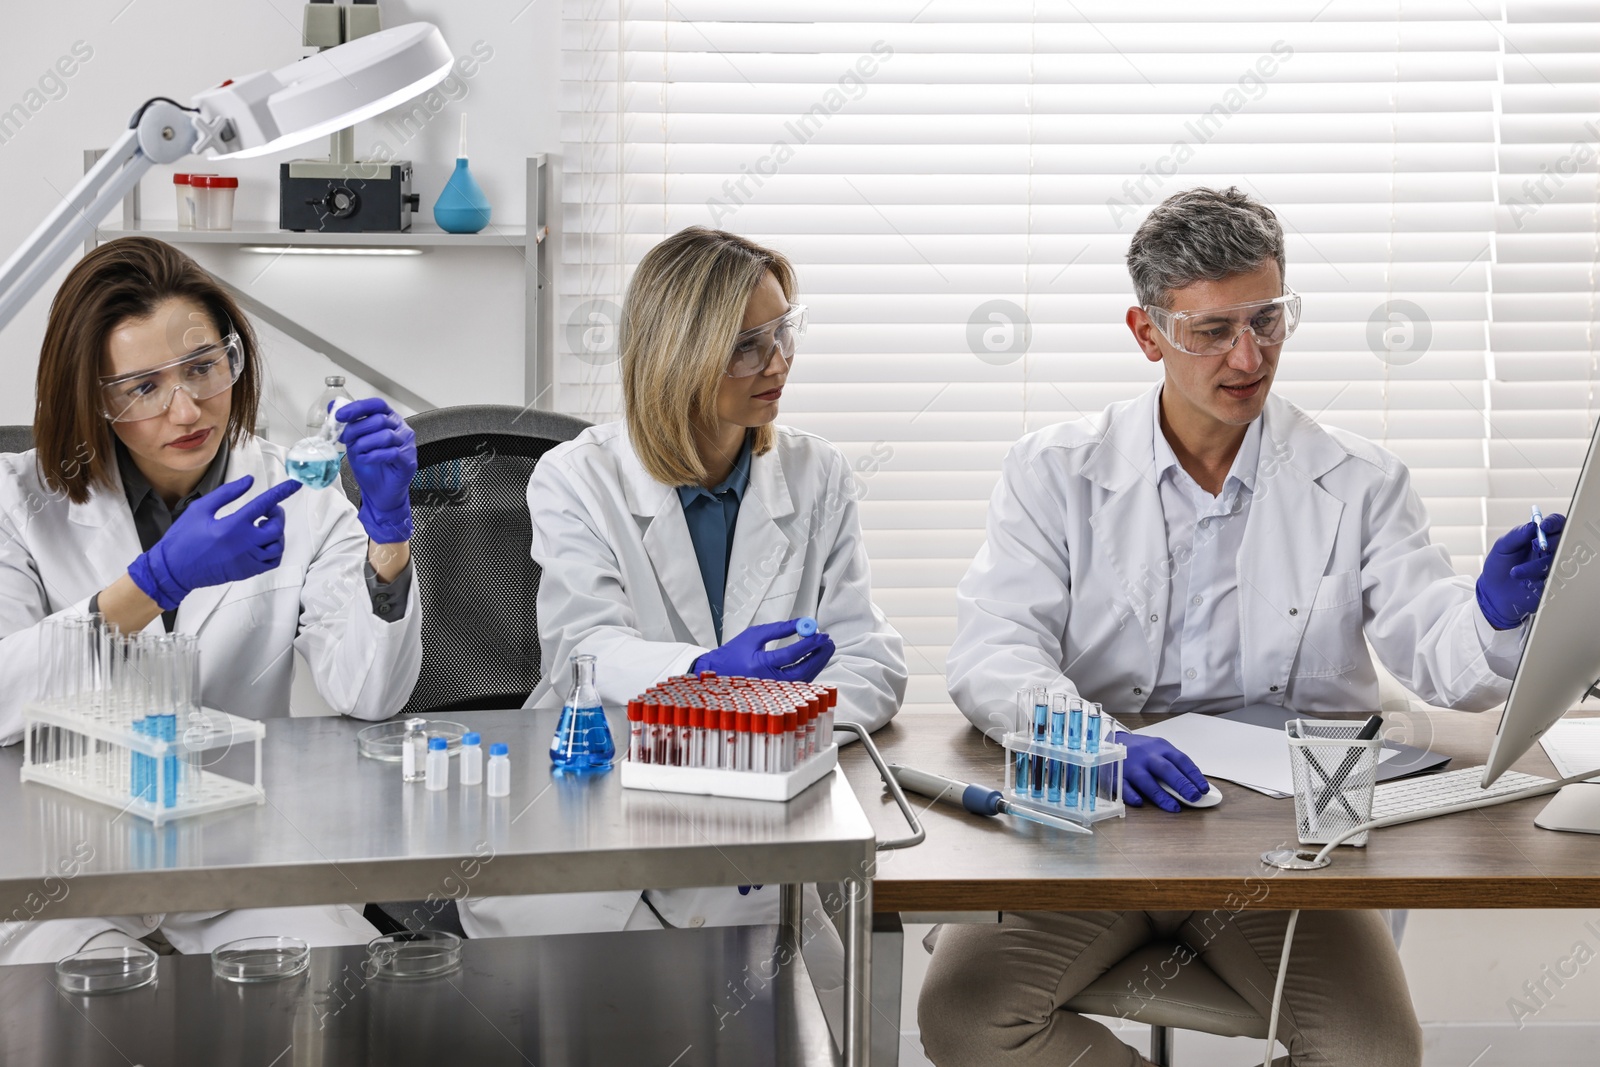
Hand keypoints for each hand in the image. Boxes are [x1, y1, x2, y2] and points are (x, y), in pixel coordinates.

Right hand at [127, 476, 300, 610]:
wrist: (173, 569)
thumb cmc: (183, 538)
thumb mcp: (200, 509)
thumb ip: (227, 493)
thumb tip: (249, 481)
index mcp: (233, 525)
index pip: (265, 504)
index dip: (283, 492)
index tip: (296, 484)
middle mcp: (245, 543)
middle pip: (276, 527)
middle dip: (277, 514)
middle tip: (268, 510)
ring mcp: (248, 559)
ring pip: (278, 545)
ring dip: (277, 532)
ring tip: (264, 526)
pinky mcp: (247, 571)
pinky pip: (272, 561)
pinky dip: (274, 549)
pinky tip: (263, 542)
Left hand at [337, 398, 416, 543]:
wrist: (379, 493)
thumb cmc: (371, 467)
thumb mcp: (354, 443)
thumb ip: (348, 425)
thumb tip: (333, 406)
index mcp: (389, 420)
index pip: (376, 405)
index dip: (358, 408)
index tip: (340, 416)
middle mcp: (401, 429)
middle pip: (379, 420)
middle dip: (357, 429)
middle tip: (346, 440)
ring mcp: (407, 445)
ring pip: (386, 436)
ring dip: (365, 444)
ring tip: (358, 453)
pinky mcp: (408, 461)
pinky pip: (391, 453)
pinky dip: (373, 456)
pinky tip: (365, 459)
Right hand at [692, 619, 835, 681]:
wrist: (720, 672)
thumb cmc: (734, 654)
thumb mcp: (754, 635)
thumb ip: (779, 629)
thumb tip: (802, 623)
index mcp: (759, 665)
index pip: (790, 655)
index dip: (808, 644)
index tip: (819, 635)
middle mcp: (768, 681)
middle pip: (802, 671)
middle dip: (818, 656)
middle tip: (827, 642)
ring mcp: (774, 689)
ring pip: (804, 679)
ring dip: (818, 662)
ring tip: (825, 647)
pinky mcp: (778, 692)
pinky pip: (800, 682)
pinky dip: (810, 670)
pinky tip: (816, 658)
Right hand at [1115, 732, 1209, 813]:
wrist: (1112, 741)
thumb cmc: (1142, 750)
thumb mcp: (1159, 750)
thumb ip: (1174, 765)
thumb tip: (1195, 786)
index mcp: (1161, 748)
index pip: (1181, 761)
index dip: (1194, 775)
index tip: (1204, 789)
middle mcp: (1147, 756)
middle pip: (1166, 769)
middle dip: (1181, 784)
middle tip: (1194, 797)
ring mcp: (1131, 766)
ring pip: (1146, 780)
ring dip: (1161, 795)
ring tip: (1174, 807)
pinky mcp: (1116, 776)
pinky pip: (1123, 786)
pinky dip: (1131, 795)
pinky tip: (1140, 803)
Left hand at [1476, 512, 1564, 629]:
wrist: (1493, 594)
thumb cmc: (1498, 567)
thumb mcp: (1502, 547)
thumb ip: (1517, 535)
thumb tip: (1533, 525)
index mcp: (1540, 537)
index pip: (1556, 524)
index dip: (1554, 522)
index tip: (1544, 526)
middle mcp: (1551, 551)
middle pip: (1564, 540)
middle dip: (1552, 542)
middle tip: (1538, 547)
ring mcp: (1554, 567)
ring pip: (1559, 562)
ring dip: (1537, 566)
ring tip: (1514, 572)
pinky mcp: (1554, 584)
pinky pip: (1556, 580)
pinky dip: (1539, 581)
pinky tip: (1525, 584)